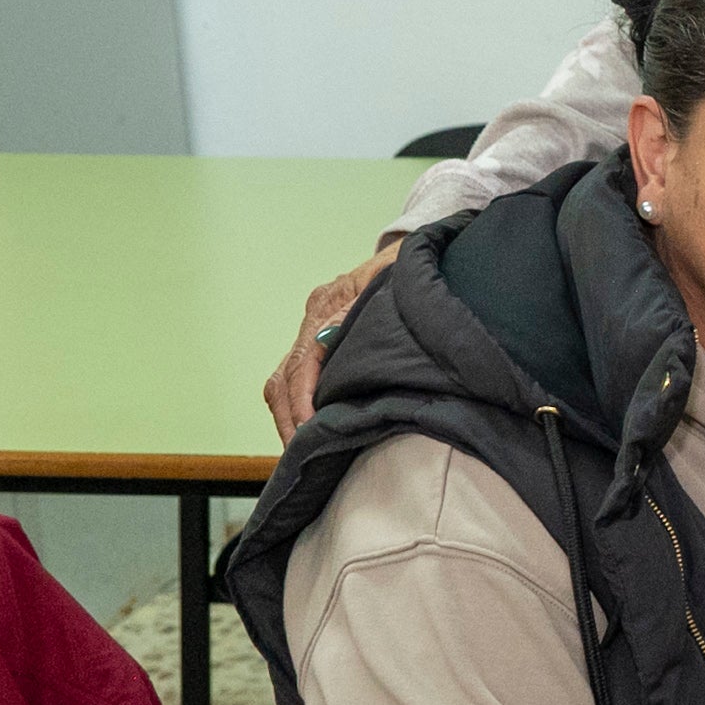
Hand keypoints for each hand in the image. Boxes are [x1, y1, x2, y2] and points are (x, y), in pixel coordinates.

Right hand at [265, 245, 397, 438]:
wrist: (422, 251)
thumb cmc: (415, 266)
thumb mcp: (398, 280)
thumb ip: (365, 306)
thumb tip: (330, 336)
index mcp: (330, 300)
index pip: (303, 358)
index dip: (303, 397)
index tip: (309, 428)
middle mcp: (315, 314)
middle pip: (284, 375)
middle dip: (288, 417)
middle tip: (300, 453)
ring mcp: (314, 326)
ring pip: (283, 380)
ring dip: (287, 416)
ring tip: (300, 452)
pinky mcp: (321, 338)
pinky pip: (296, 378)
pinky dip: (296, 407)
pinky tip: (308, 432)